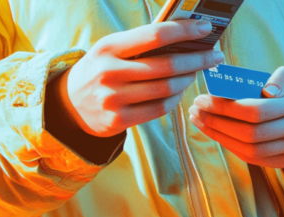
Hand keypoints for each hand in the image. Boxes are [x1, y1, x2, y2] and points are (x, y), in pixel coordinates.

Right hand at [52, 19, 224, 137]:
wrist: (69, 105)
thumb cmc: (99, 70)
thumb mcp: (110, 50)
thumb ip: (140, 43)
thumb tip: (183, 37)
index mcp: (108, 47)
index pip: (154, 35)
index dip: (184, 30)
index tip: (206, 27)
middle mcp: (109, 73)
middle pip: (166, 65)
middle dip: (197, 59)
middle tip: (214, 55)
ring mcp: (113, 99)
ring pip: (166, 89)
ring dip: (187, 79)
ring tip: (195, 72)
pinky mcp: (118, 120)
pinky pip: (158, 109)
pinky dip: (175, 98)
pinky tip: (179, 90)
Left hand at [188, 64, 283, 167]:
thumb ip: (282, 76)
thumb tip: (267, 90)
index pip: (257, 110)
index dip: (227, 107)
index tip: (203, 98)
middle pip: (250, 132)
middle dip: (217, 122)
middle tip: (196, 109)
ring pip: (249, 149)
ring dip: (218, 135)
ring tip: (199, 120)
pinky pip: (252, 158)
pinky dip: (229, 146)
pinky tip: (214, 132)